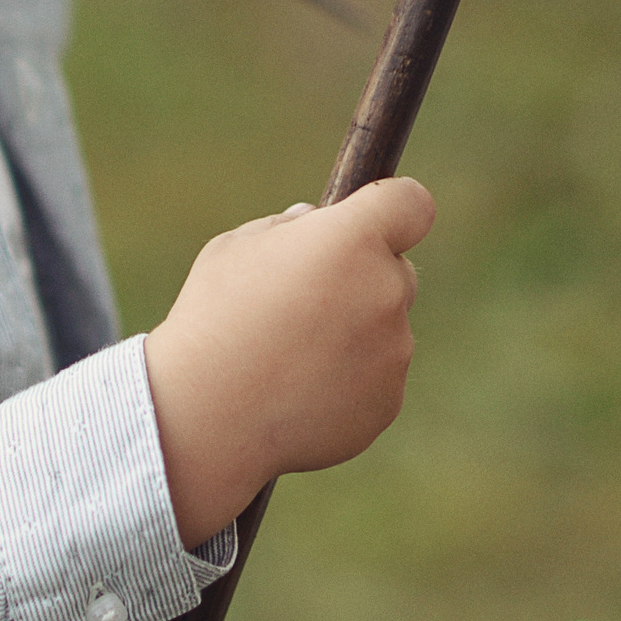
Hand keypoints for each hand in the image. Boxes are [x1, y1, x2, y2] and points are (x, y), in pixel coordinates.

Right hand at [142, 177, 433, 547]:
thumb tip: (316, 222)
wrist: (209, 416)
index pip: (411, 204)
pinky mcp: (389, 400)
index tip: (370, 220)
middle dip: (362, 278)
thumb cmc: (214, 320)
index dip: (394, 208)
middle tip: (304, 301)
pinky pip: (377, 377)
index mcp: (352, 239)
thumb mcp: (237, 249)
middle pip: (396, 270)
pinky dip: (349, 380)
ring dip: (352, 333)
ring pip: (385, 328)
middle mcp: (385, 291)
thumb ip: (288, 227)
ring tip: (288, 356)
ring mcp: (393, 351)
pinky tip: (298, 390)